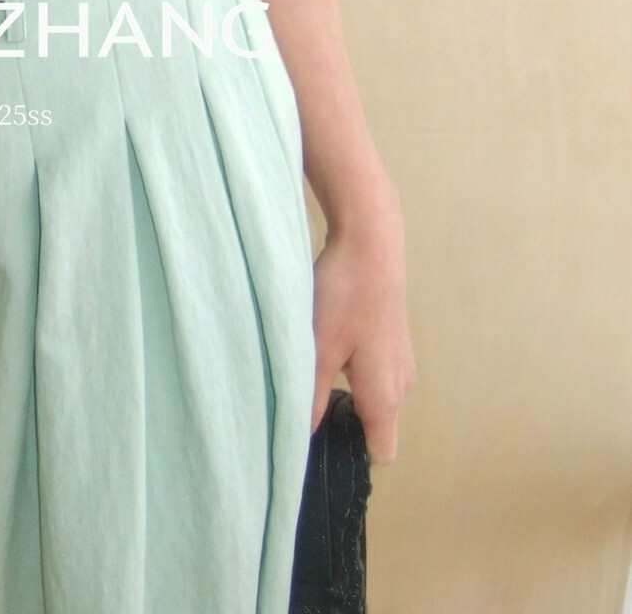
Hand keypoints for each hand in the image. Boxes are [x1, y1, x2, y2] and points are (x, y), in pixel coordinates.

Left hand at [310, 193, 416, 463]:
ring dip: (346, 393)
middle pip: (376, 425)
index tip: (320, 448)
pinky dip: (353, 370)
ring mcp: (401, 360)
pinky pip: (374, 372)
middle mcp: (401, 385)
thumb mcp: (318, 350)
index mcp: (386, 398)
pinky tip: (326, 346)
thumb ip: (309, 397)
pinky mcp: (393, 338)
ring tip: (310, 374)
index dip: (352, 456)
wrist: (370, 244)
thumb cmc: (344, 300)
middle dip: (344, 424)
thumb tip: (299, 436)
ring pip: (373, 396)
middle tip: (304, 408)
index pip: (381, 453)